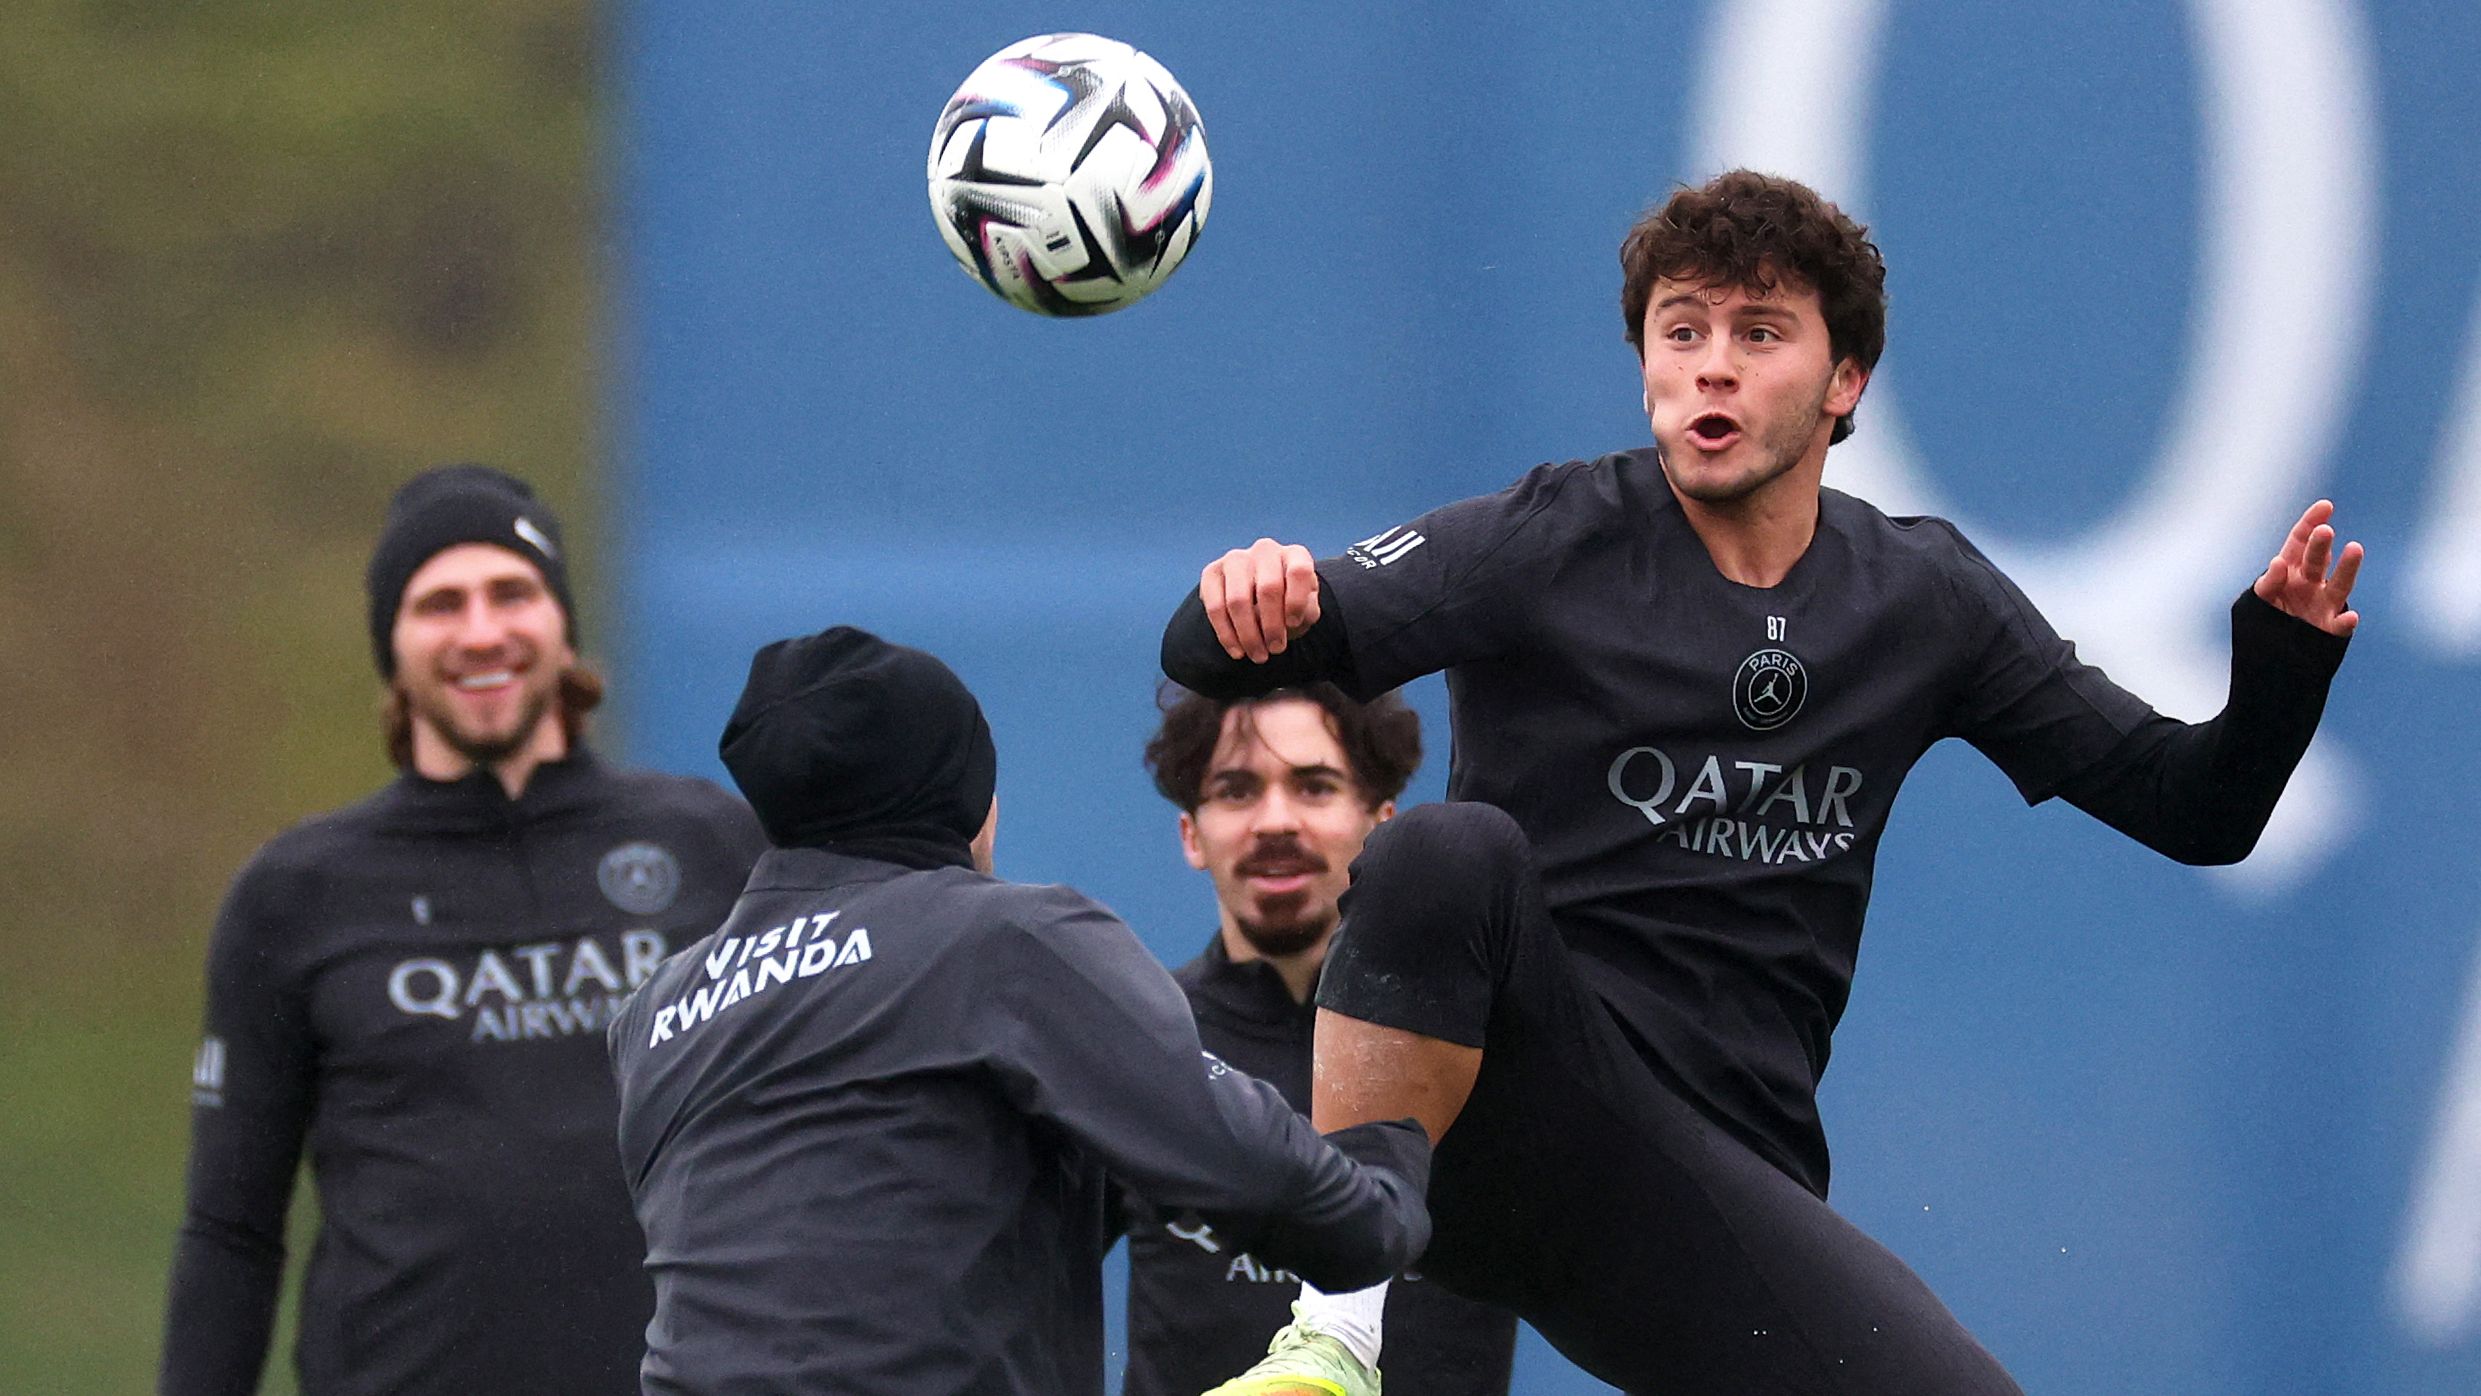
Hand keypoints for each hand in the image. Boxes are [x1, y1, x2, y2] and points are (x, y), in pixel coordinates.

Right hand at [1200, 539, 1320, 661]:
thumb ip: (1307, 611)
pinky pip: (1215, 607)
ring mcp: (1236, 559)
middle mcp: (1265, 551)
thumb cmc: (1289, 603)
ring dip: (1249, 635)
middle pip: (1268, 588)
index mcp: (1294, 555)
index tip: (1293, 624)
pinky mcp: (1212, 573)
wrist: (1260, 597)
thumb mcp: (1307, 608)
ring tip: (1258, 655)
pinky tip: (1238, 651)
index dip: (1296, 601)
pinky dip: (1227, 635)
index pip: (1298, 572)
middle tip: (1276, 650)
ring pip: (1238, 600)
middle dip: (1272, 626)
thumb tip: (1292, 617)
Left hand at [2253, 500, 2362, 635]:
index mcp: (2291, 572)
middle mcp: (2311, 584)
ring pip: (2340, 584)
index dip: (2311, 522)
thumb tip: (2279, 562)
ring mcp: (2323, 606)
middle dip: (2320, 544)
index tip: (2325, 506)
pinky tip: (2349, 617)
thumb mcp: (2257, 602)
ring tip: (2355, 548)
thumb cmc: (2264, 624)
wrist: (2270, 660)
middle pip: (2317, 559)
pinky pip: (2341, 626)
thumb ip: (2268, 583)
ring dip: (2347, 567)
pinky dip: (2346, 622)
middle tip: (2324, 531)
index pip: (2300, 542)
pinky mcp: (2330, 630)